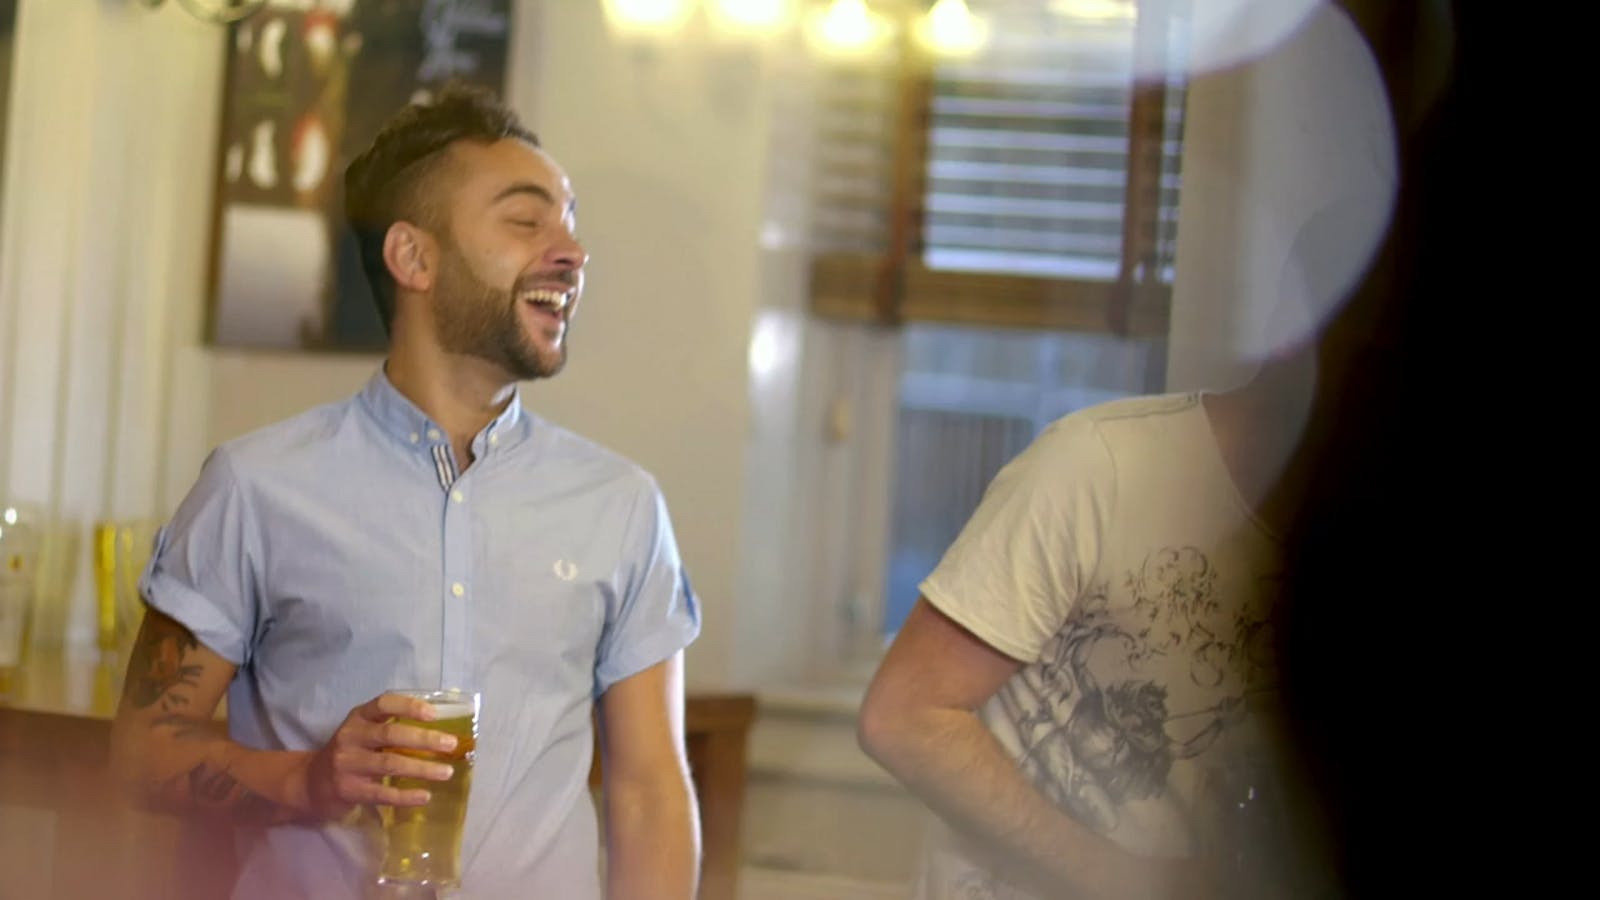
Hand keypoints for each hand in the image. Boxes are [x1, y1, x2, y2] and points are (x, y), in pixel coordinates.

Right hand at [299, 692, 459, 819]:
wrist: (310, 784)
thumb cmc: (350, 754)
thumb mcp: (362, 733)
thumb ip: (390, 729)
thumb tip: (439, 732)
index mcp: (357, 718)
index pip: (383, 704)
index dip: (409, 706)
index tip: (434, 714)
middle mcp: (350, 738)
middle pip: (391, 735)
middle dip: (424, 739)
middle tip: (451, 744)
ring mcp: (348, 765)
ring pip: (390, 764)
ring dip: (422, 768)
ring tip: (446, 772)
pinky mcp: (348, 791)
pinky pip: (382, 794)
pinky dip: (406, 796)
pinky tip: (424, 796)